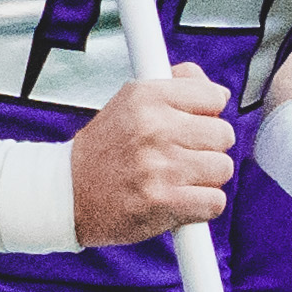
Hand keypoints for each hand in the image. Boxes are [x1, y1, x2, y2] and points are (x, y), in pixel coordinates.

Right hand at [70, 68, 233, 243]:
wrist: (68, 193)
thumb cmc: (102, 150)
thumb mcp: (130, 100)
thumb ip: (176, 85)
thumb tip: (219, 92)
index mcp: (147, 97)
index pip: (213, 96)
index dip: (207, 114)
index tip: (192, 125)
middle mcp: (154, 128)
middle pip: (223, 134)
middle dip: (207, 148)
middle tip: (181, 155)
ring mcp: (160, 166)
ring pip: (222, 168)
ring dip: (205, 178)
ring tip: (176, 178)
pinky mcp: (163, 202)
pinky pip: (215, 201)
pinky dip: (201, 206)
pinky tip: (180, 200)